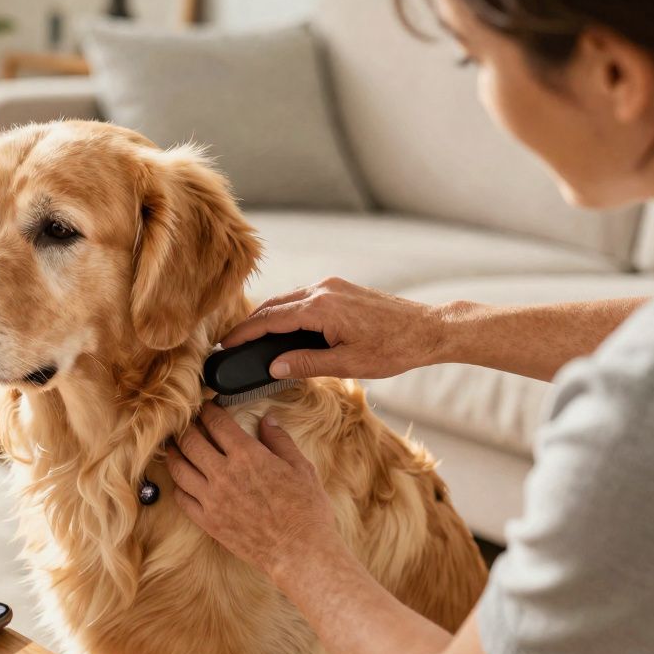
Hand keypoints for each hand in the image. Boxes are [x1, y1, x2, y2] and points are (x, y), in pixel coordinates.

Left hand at [166, 402, 339, 575]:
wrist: (300, 552)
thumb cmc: (306, 510)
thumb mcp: (301, 467)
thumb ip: (280, 440)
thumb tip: (268, 420)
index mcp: (248, 456)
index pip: (216, 422)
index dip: (207, 410)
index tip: (205, 406)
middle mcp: (224, 475)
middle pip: (190, 441)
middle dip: (185, 427)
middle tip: (184, 422)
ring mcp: (212, 500)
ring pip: (179, 468)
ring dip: (173, 452)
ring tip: (174, 446)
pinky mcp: (208, 522)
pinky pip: (181, 498)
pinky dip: (177, 484)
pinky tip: (182, 478)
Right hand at [223, 277, 446, 379]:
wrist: (428, 329)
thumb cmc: (393, 349)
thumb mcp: (347, 364)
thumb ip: (306, 363)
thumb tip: (274, 367)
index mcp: (320, 308)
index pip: (269, 319)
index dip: (244, 333)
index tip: (225, 344)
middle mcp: (322, 290)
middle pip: (273, 304)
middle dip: (250, 323)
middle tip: (231, 342)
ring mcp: (332, 285)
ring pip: (288, 298)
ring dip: (268, 315)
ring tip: (252, 336)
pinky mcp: (341, 288)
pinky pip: (303, 297)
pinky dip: (287, 310)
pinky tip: (284, 326)